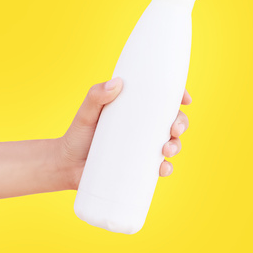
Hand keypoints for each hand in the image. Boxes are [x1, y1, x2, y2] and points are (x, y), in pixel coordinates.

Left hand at [56, 77, 191, 189]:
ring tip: (166, 150)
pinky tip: (163, 169)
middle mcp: (145, 129)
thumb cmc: (77, 135)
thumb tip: (116, 83)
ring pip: (172, 144)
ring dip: (177, 146)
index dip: (180, 97)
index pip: (164, 101)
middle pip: (174, 122)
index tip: (185, 99)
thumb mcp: (86, 112)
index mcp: (137, 110)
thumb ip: (96, 95)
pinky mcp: (140, 169)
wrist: (66, 166)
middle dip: (182, 124)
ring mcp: (144, 149)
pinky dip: (166, 168)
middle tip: (174, 129)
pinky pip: (161, 168)